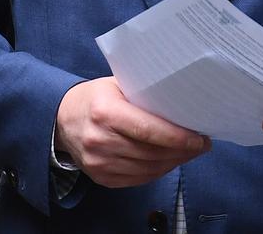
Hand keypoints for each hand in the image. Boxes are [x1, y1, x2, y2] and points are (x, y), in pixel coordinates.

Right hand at [55, 76, 210, 187]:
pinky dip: (157, 171)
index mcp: (105, 112)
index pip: (149, 130)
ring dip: (173, 162)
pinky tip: (168, 160)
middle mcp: (100, 140)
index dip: (178, 137)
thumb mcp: (116, 84)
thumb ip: (144, 91)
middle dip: (182, 150)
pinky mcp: (100, 177)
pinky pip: (138, 179)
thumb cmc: (95, 97)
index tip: (199, 138)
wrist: (62, 118)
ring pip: (148, 169)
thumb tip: (181, 100)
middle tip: (201, 144)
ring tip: (188, 152)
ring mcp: (99, 163)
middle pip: (151, 152)